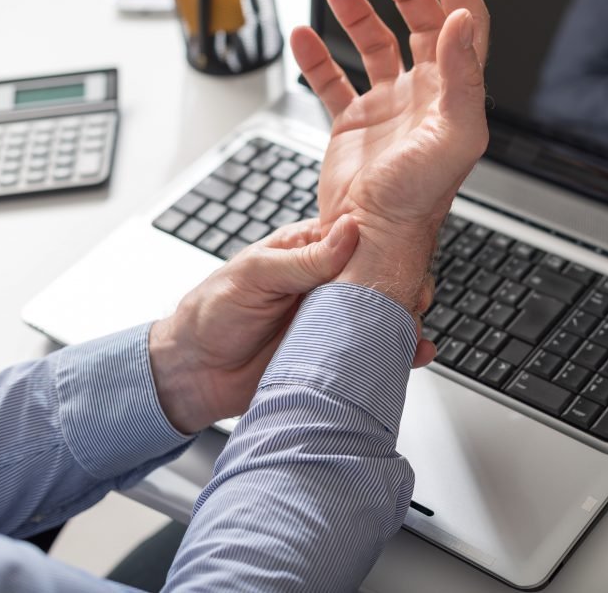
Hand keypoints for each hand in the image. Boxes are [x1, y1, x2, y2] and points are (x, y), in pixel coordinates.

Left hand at [149, 217, 433, 434]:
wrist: (192, 375)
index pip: (358, 242)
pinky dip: (398, 354)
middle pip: (378, 280)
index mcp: (308, 252)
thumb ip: (302, 259)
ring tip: (414, 331)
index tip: (404, 258)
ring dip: (403, 322)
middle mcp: (327, 285)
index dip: (383, 249)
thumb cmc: (211, 314)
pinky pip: (373, 350)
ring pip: (382, 315)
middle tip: (414, 301)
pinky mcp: (336, 354)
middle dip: (401, 289)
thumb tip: (348, 231)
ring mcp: (334, 320)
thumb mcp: (253, 276)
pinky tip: (413, 355)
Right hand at [291, 0, 488, 313]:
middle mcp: (424, 95)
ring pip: (375, 45)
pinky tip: (305, 38)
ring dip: (359, 15)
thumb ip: (463, 76)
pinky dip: (318, 57)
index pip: (463, 22)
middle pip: (421, 24)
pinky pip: (334, 80)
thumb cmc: (419, 199)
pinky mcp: (354, 123)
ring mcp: (388, 107)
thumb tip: (462, 20)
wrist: (372, 237)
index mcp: (454, 93)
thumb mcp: (454, 136)